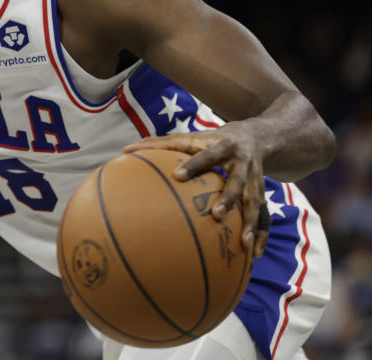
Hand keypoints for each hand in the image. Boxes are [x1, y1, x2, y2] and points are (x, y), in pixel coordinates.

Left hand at [124, 125, 269, 256]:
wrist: (256, 137)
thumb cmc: (210, 140)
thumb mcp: (190, 138)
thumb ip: (160, 144)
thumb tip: (126, 151)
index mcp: (222, 146)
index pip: (206, 155)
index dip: (193, 165)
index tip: (178, 176)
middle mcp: (242, 163)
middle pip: (237, 182)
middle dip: (228, 198)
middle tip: (216, 215)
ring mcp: (256, 179)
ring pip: (255, 202)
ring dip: (251, 223)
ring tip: (244, 245)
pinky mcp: (263, 193)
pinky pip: (264, 215)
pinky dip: (261, 234)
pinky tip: (254, 254)